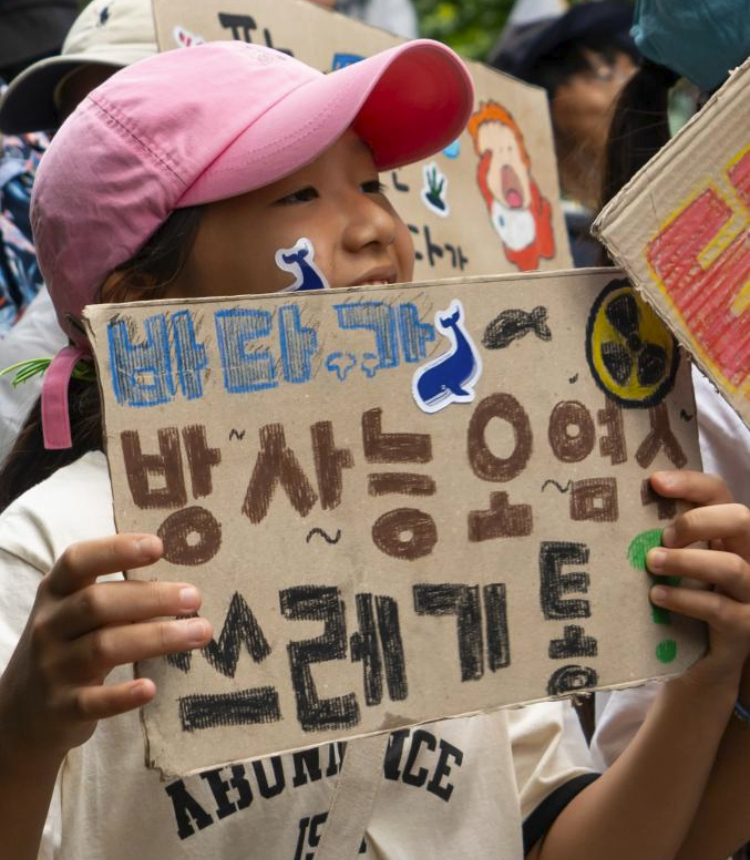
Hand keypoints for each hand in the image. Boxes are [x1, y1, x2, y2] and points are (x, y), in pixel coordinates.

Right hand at [0, 533, 211, 761]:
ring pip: (103, 648)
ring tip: (201, 632)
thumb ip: (118, 596)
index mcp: (55, 592)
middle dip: (152, 598)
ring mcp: (52, 668)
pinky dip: (121, 696)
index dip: (117, 550)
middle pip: (98, 604)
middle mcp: (49, 626)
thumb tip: (180, 587)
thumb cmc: (67, 646)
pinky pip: (92, 701)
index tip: (159, 546)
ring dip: (157, 638)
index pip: (78, 561)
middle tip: (195, 597)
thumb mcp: (77, 613)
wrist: (20, 711)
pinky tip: (150, 688)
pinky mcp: (61, 708)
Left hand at [645, 471, 749, 693]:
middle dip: (698, 521)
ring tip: (651, 563)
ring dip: (687, 562)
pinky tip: (657, 597)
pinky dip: (685, 600)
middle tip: (664, 535)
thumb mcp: (680, 562)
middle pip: (742, 519)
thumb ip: (667, 538)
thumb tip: (621, 510)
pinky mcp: (744, 628)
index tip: (654, 482)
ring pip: (732, 566)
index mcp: (731, 535)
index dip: (691, 483)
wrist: (705, 658)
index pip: (719, 493)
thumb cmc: (688, 598)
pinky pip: (719, 609)